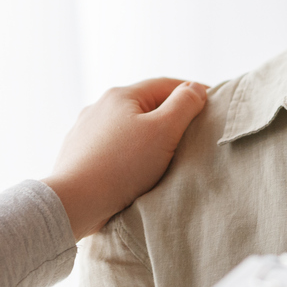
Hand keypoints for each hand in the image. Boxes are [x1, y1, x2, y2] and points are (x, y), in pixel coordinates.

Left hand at [43, 78, 206, 239]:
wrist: (74, 202)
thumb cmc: (122, 166)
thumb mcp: (164, 130)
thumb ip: (184, 104)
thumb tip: (195, 89)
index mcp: (121, 95)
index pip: (166, 85)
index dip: (192, 92)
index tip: (213, 105)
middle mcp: (100, 107)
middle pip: (145, 105)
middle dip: (169, 116)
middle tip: (191, 133)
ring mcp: (85, 130)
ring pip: (127, 127)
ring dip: (146, 136)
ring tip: (162, 155)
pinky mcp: (78, 154)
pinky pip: (111, 148)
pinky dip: (127, 153)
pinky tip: (133, 170)